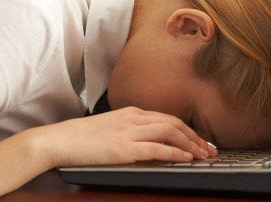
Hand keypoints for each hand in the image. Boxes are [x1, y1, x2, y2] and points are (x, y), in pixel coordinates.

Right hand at [35, 106, 217, 167]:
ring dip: (191, 144)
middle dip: (196, 137)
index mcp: (131, 113)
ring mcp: (129, 131)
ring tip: (204, 155)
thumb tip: (150, 145)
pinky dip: (175, 151)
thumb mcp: (111, 129)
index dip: (188, 130)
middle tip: (210, 150)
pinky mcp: (124, 147)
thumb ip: (131, 132)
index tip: (201, 141)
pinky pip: (156, 147)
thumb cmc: (81, 138)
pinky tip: (187, 158)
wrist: (59, 140)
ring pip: (170, 131)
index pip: (168, 118)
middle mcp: (134, 118)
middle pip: (174, 122)